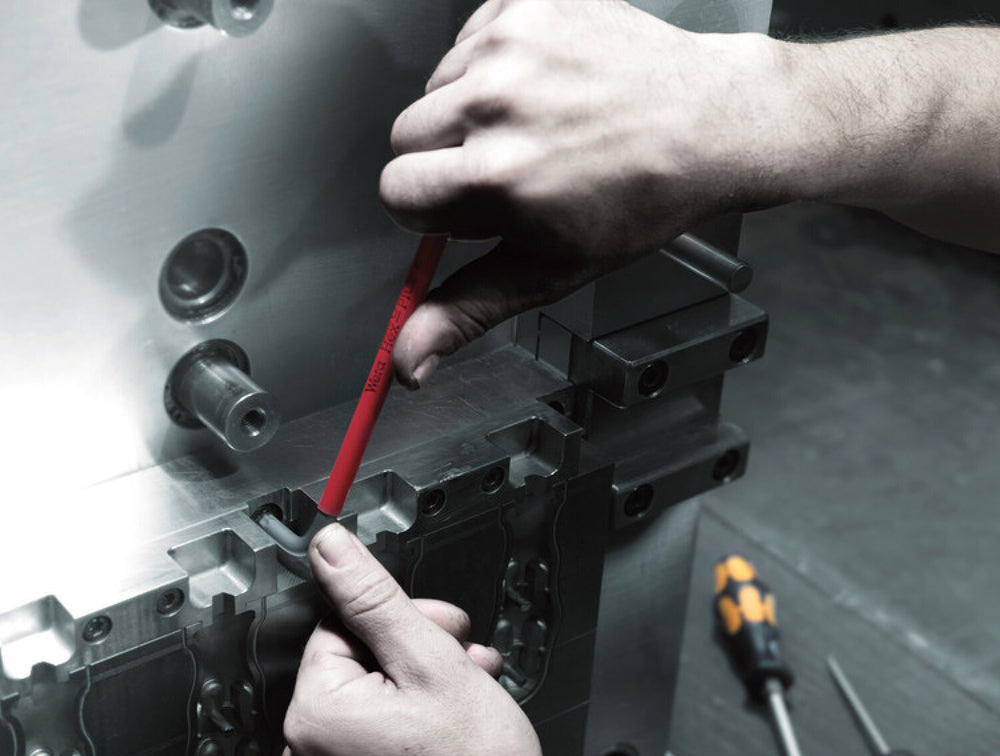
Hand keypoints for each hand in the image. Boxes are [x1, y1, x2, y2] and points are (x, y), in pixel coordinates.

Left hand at [281, 523, 563, 755]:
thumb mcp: (428, 657)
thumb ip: (371, 596)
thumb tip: (329, 549)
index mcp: (314, 716)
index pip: (341, 626)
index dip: (401, 619)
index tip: (442, 627)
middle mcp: (310, 753)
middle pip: (359, 658)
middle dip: (418, 645)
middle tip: (462, 652)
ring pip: (376, 691)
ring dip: (427, 675)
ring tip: (473, 681)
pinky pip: (378, 728)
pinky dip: (418, 711)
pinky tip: (460, 709)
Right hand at [382, 0, 776, 385]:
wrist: (706, 125)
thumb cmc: (638, 201)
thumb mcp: (546, 272)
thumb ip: (465, 313)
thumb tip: (407, 363)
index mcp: (495, 176)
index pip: (396, 192)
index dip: (431, 210)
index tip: (468, 210)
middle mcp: (496, 102)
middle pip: (405, 138)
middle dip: (443, 161)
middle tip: (506, 170)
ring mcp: (512, 45)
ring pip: (435, 88)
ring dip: (468, 111)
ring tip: (535, 127)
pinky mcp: (526, 2)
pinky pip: (469, 39)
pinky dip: (494, 65)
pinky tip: (543, 89)